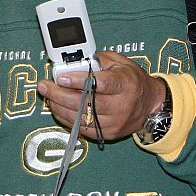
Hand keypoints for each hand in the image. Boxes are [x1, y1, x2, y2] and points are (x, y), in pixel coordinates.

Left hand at [37, 51, 166, 140]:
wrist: (150, 104)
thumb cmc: (132, 80)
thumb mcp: (120, 62)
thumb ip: (97, 60)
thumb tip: (74, 63)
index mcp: (125, 84)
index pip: (100, 84)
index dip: (79, 81)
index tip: (61, 77)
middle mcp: (121, 105)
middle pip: (85, 103)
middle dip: (60, 94)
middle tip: (44, 86)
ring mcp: (114, 122)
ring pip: (80, 117)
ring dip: (59, 107)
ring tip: (47, 96)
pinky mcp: (108, 134)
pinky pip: (81, 128)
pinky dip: (66, 118)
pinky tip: (57, 108)